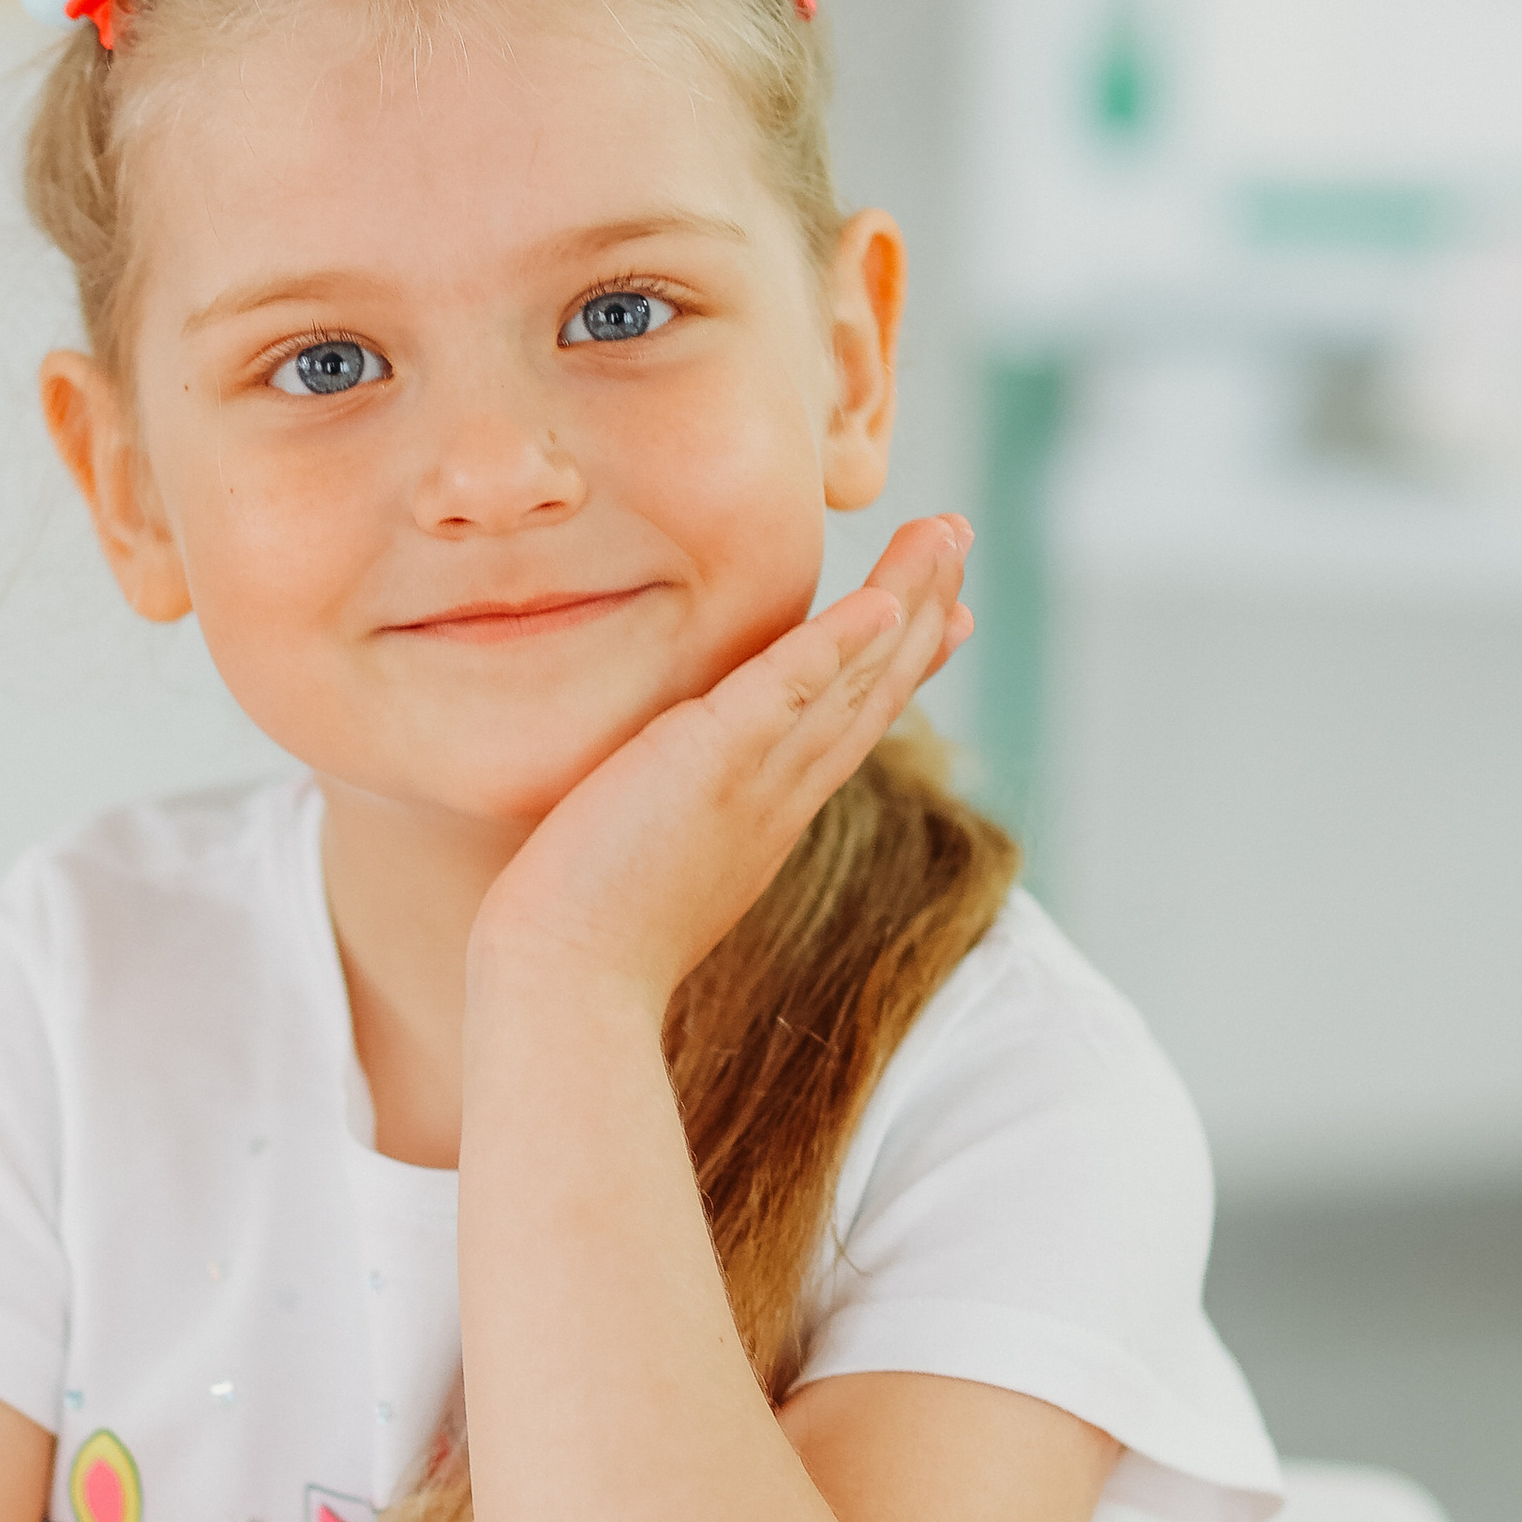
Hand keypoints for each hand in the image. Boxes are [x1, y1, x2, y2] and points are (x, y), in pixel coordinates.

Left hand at [469, 516, 973, 1015]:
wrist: (563, 990)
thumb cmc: (580, 948)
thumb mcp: (644, 872)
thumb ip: (665, 830)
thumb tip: (646, 819)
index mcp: (764, 821)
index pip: (842, 725)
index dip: (895, 666)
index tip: (939, 619)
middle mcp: (778, 799)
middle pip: (870, 690)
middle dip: (921, 612)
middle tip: (959, 540)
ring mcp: (753, 781)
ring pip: (851, 676)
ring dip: (905, 600)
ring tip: (947, 532)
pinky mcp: (710, 763)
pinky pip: (787, 687)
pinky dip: (837, 641)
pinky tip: (880, 597)